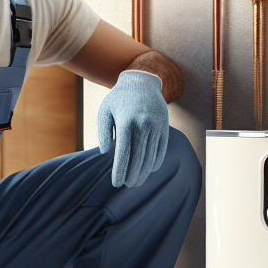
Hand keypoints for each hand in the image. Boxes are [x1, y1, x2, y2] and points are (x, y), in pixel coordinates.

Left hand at [97, 70, 168, 187]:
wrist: (142, 82)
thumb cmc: (118, 99)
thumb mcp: (105, 111)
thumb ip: (103, 133)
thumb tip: (106, 154)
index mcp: (126, 122)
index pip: (123, 154)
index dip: (120, 171)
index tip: (116, 183)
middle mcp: (143, 125)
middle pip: (138, 159)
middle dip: (132, 175)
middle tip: (126, 185)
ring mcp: (156, 127)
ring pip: (151, 157)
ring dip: (144, 172)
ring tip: (136, 181)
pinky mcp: (164, 128)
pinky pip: (161, 150)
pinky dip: (155, 162)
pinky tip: (148, 170)